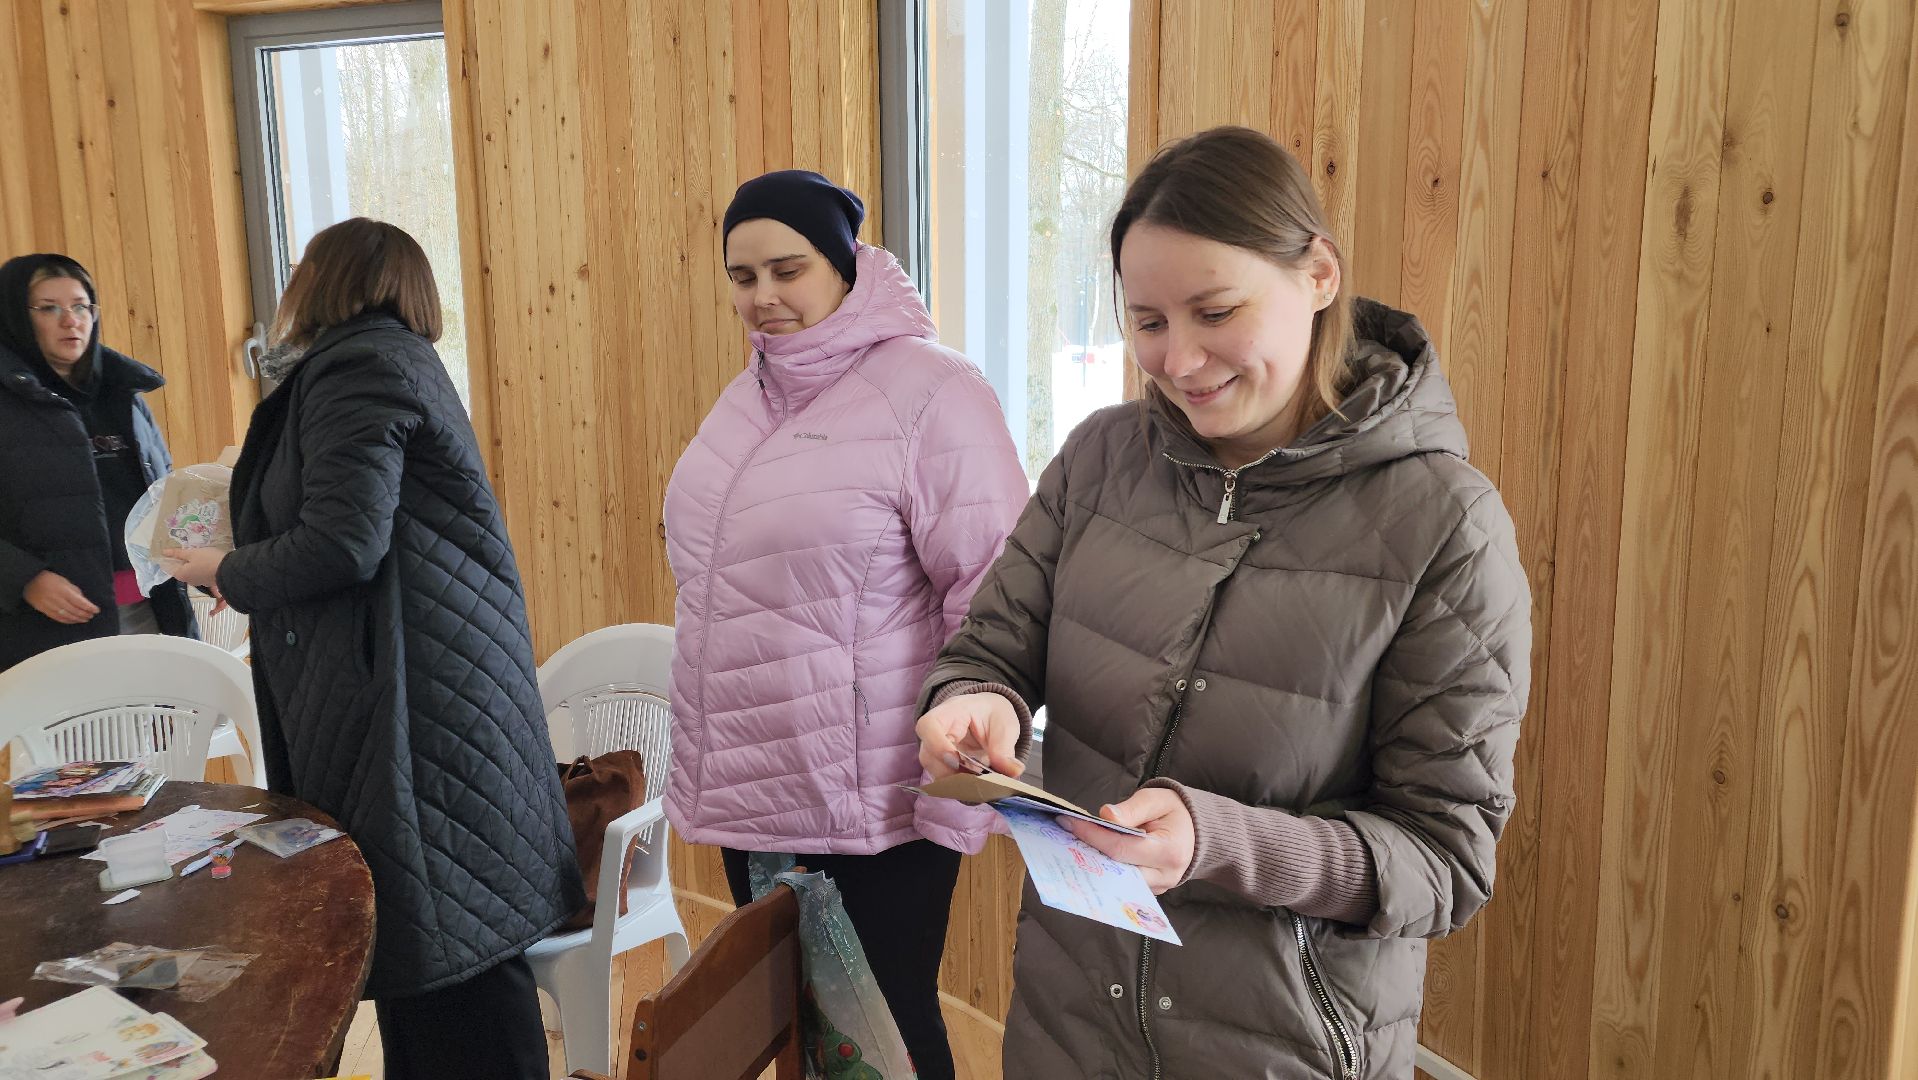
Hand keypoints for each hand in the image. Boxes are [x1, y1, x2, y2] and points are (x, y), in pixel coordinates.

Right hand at [23, 570, 98, 623]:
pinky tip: (74, 621)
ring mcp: (50, 606)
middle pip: (74, 610)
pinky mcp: (45, 611)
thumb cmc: (49, 579)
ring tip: (85, 619)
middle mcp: (57, 600)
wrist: (29, 582)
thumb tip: (83, 600)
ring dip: (78, 619)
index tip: (97, 610)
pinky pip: (58, 618)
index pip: (80, 602)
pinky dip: (67, 621)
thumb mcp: (64, 581)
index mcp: (64, 591)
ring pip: (67, 616)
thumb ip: (74, 590)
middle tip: (92, 615)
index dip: (89, 607)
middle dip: (85, 614)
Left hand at [164, 547, 225, 589]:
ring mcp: (199, 582)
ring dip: (192, 565)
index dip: (170, 559)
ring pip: (191, 572)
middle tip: (188, 551)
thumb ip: (178, 553)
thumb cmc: (208, 559)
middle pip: (181, 570)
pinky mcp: (209, 581)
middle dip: (183, 561)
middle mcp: (189, 581)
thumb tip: (164, 552)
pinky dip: (200, 567)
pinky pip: (200, 573)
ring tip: (198, 554)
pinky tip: (206, 561)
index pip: (170, 568)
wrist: (228, 569)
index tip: (175, 551)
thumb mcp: (192, 553)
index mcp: (181, 574)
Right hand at [916, 692, 1023, 779]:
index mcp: (949, 712)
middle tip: (979, 779)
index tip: (957, 761)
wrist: (988, 715)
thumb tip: (1013, 772)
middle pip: (928, 757)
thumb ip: (1005, 748)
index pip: (928, 727)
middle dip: (953, 773)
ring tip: (982, 783)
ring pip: (935, 773)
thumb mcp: (1004, 725)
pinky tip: (977, 786)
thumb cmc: (992, 714)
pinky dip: (961, 788)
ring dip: (958, 783)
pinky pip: (945, 782)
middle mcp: (935, 733)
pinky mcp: (942, 767)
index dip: (937, 746)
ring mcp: (935, 752)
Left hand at [1062, 787, 1195, 894]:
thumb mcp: (1157, 800)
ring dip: (1092, 865)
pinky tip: (1085, 855)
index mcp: (1169, 851)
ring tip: (1068, 847)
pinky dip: (1102, 871)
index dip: (1092, 835)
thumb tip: (1106, 817)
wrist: (1194, 832)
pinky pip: (1120, 885)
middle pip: (1116, 871)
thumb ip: (1132, 809)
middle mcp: (1164, 876)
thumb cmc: (1174, 812)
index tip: (1069, 822)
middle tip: (1062, 838)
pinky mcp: (1147, 893)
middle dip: (1087, 854)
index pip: (1121, 848)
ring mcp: (1156, 889)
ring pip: (1115, 883)